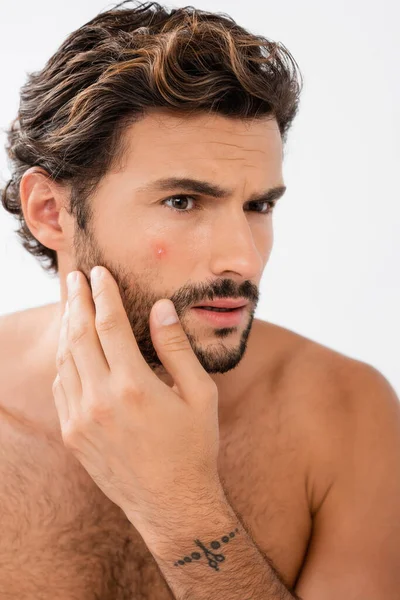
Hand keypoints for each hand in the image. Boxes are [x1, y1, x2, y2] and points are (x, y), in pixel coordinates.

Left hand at [52, 266, 222, 535]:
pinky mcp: (73, 434)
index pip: (110, 325)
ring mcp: (81, 419)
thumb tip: (161, 308)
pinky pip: (61, 386)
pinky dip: (65, 360)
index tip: (98, 272)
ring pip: (65, 360)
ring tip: (72, 305)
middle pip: (79, 336)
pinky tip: (73, 348)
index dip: (103, 294)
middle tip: (75, 278)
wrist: (171, 503)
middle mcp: (100, 400)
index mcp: (134, 386)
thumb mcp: (200, 394)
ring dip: (67, 328)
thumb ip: (177, 348)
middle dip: (76, 301)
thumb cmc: (194, 446)